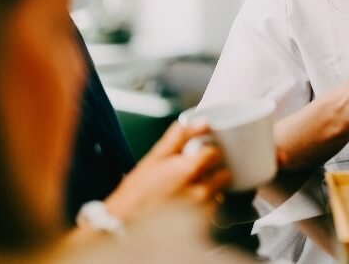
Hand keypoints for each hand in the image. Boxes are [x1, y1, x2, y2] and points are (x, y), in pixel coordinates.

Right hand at [103, 121, 231, 221]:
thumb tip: (202, 122)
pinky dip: (204, 207)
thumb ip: (180, 136)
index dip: (208, 152)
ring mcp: (202, 211)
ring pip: (219, 193)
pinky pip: (212, 211)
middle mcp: (200, 191)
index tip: (199, 155)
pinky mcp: (201, 226)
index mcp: (189, 170)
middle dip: (212, 171)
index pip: (216, 153)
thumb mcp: (154, 158)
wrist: (124, 226)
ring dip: (210, 190)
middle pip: (224, 174)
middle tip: (195, 174)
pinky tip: (187, 206)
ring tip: (188, 191)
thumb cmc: (136, 193)